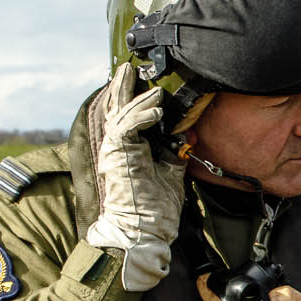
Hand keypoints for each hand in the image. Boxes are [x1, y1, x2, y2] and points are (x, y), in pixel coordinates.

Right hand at [83, 62, 185, 291]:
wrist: (142, 232)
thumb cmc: (154, 211)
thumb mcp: (170, 175)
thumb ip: (174, 153)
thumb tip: (185, 135)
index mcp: (128, 152)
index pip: (127, 119)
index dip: (134, 101)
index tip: (144, 86)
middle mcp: (117, 149)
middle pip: (117, 111)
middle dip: (123, 89)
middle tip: (128, 68)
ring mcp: (115, 152)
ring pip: (122, 115)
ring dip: (138, 99)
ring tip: (152, 88)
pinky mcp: (118, 156)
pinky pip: (127, 128)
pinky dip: (141, 116)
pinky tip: (155, 110)